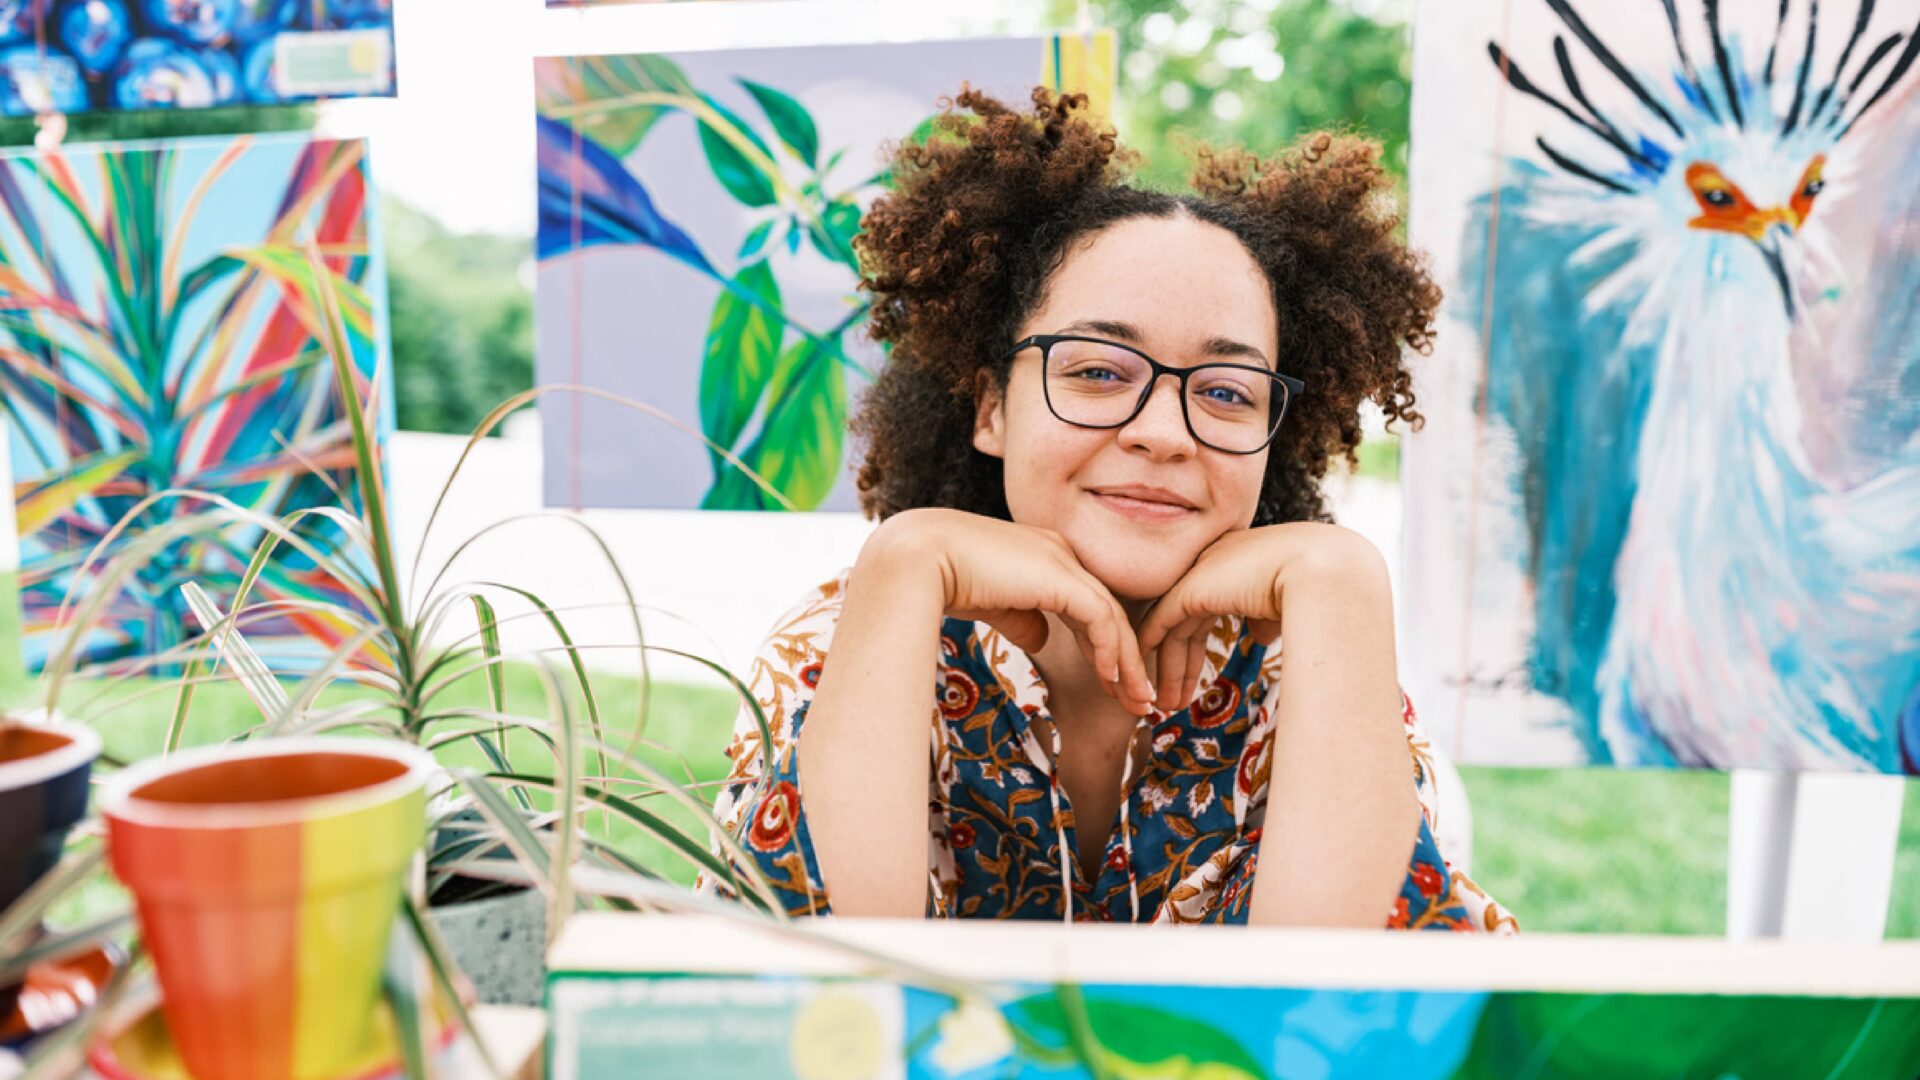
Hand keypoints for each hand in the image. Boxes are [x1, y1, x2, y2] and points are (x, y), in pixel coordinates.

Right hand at [863, 509, 1156, 713]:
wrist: (917, 560)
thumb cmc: (940, 579)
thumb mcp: (991, 603)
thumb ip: (1020, 617)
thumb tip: (1040, 639)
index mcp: (1042, 555)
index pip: (1086, 603)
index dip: (1102, 646)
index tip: (1111, 684)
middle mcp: (1059, 553)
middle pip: (1106, 611)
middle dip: (1125, 659)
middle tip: (1139, 700)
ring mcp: (1062, 560)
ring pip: (1112, 617)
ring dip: (1127, 663)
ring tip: (1138, 702)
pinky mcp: (1061, 576)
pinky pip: (1101, 618)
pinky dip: (1111, 652)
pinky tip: (1115, 680)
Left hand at [1136, 523, 1389, 713]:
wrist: (1323, 572)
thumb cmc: (1319, 589)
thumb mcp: (1287, 604)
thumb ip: (1266, 617)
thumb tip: (1260, 636)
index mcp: (1237, 564)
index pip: (1207, 609)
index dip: (1198, 647)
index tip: (1195, 682)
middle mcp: (1214, 563)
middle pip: (1187, 621)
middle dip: (1180, 664)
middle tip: (1174, 700)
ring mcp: (1199, 572)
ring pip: (1172, 627)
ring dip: (1168, 668)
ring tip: (1166, 706)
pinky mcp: (1188, 588)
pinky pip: (1160, 622)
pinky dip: (1150, 649)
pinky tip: (1145, 674)